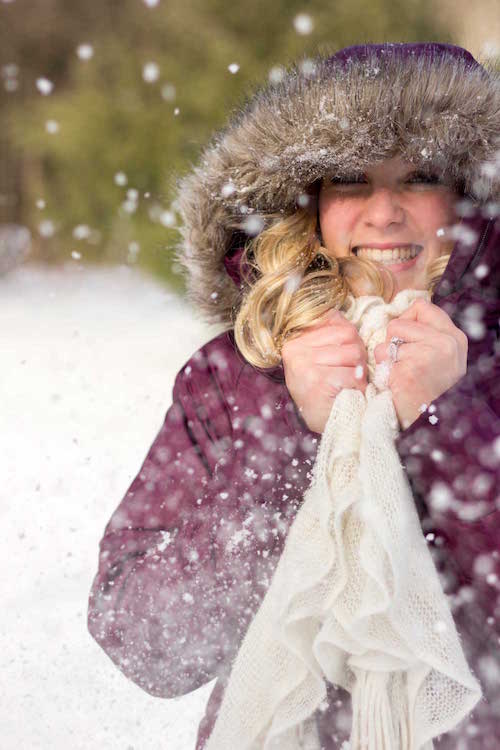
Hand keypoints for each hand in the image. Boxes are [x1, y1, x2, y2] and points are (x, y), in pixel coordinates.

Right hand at [282, 309, 368, 433]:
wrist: (321, 424)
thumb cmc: (324, 390)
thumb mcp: (320, 356)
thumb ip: (329, 333)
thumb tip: (338, 313)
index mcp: (297, 340)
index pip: (340, 324)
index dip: (353, 342)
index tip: (345, 360)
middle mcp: (297, 350)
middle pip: (350, 337)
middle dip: (358, 357)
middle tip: (349, 374)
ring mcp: (305, 366)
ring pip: (354, 354)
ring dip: (358, 373)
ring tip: (348, 385)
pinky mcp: (317, 382)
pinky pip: (351, 375)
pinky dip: (357, 387)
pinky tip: (347, 394)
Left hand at [373, 298, 467, 429]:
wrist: (425, 422)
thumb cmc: (427, 389)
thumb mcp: (441, 356)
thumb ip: (429, 333)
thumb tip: (407, 311)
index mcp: (455, 338)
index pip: (422, 307)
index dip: (406, 320)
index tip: (407, 340)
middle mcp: (445, 344)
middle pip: (399, 323)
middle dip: (393, 341)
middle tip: (404, 363)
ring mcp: (428, 356)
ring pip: (387, 340)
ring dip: (386, 358)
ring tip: (400, 374)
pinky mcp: (409, 370)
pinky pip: (381, 356)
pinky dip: (382, 370)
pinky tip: (396, 382)